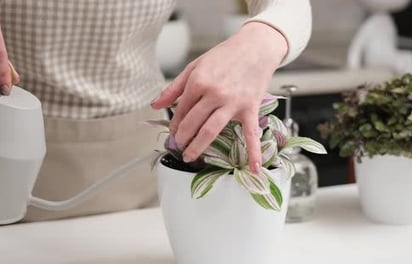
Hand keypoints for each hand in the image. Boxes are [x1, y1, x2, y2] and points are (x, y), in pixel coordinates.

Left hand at [151, 22, 286, 173]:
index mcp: (198, 82)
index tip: (173, 133)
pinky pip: (251, 134)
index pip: (181, 110)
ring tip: (190, 156)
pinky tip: (253, 168)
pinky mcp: (249, 108)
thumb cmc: (226, 55)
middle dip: (182, 138)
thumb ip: (174, 87)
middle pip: (193, 123)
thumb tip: (155, 105)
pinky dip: (253, 152)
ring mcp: (232, 103)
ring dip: (198, 146)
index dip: (175, 124)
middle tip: (179, 147)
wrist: (256, 47)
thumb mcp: (195, 66)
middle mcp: (214, 94)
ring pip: (211, 130)